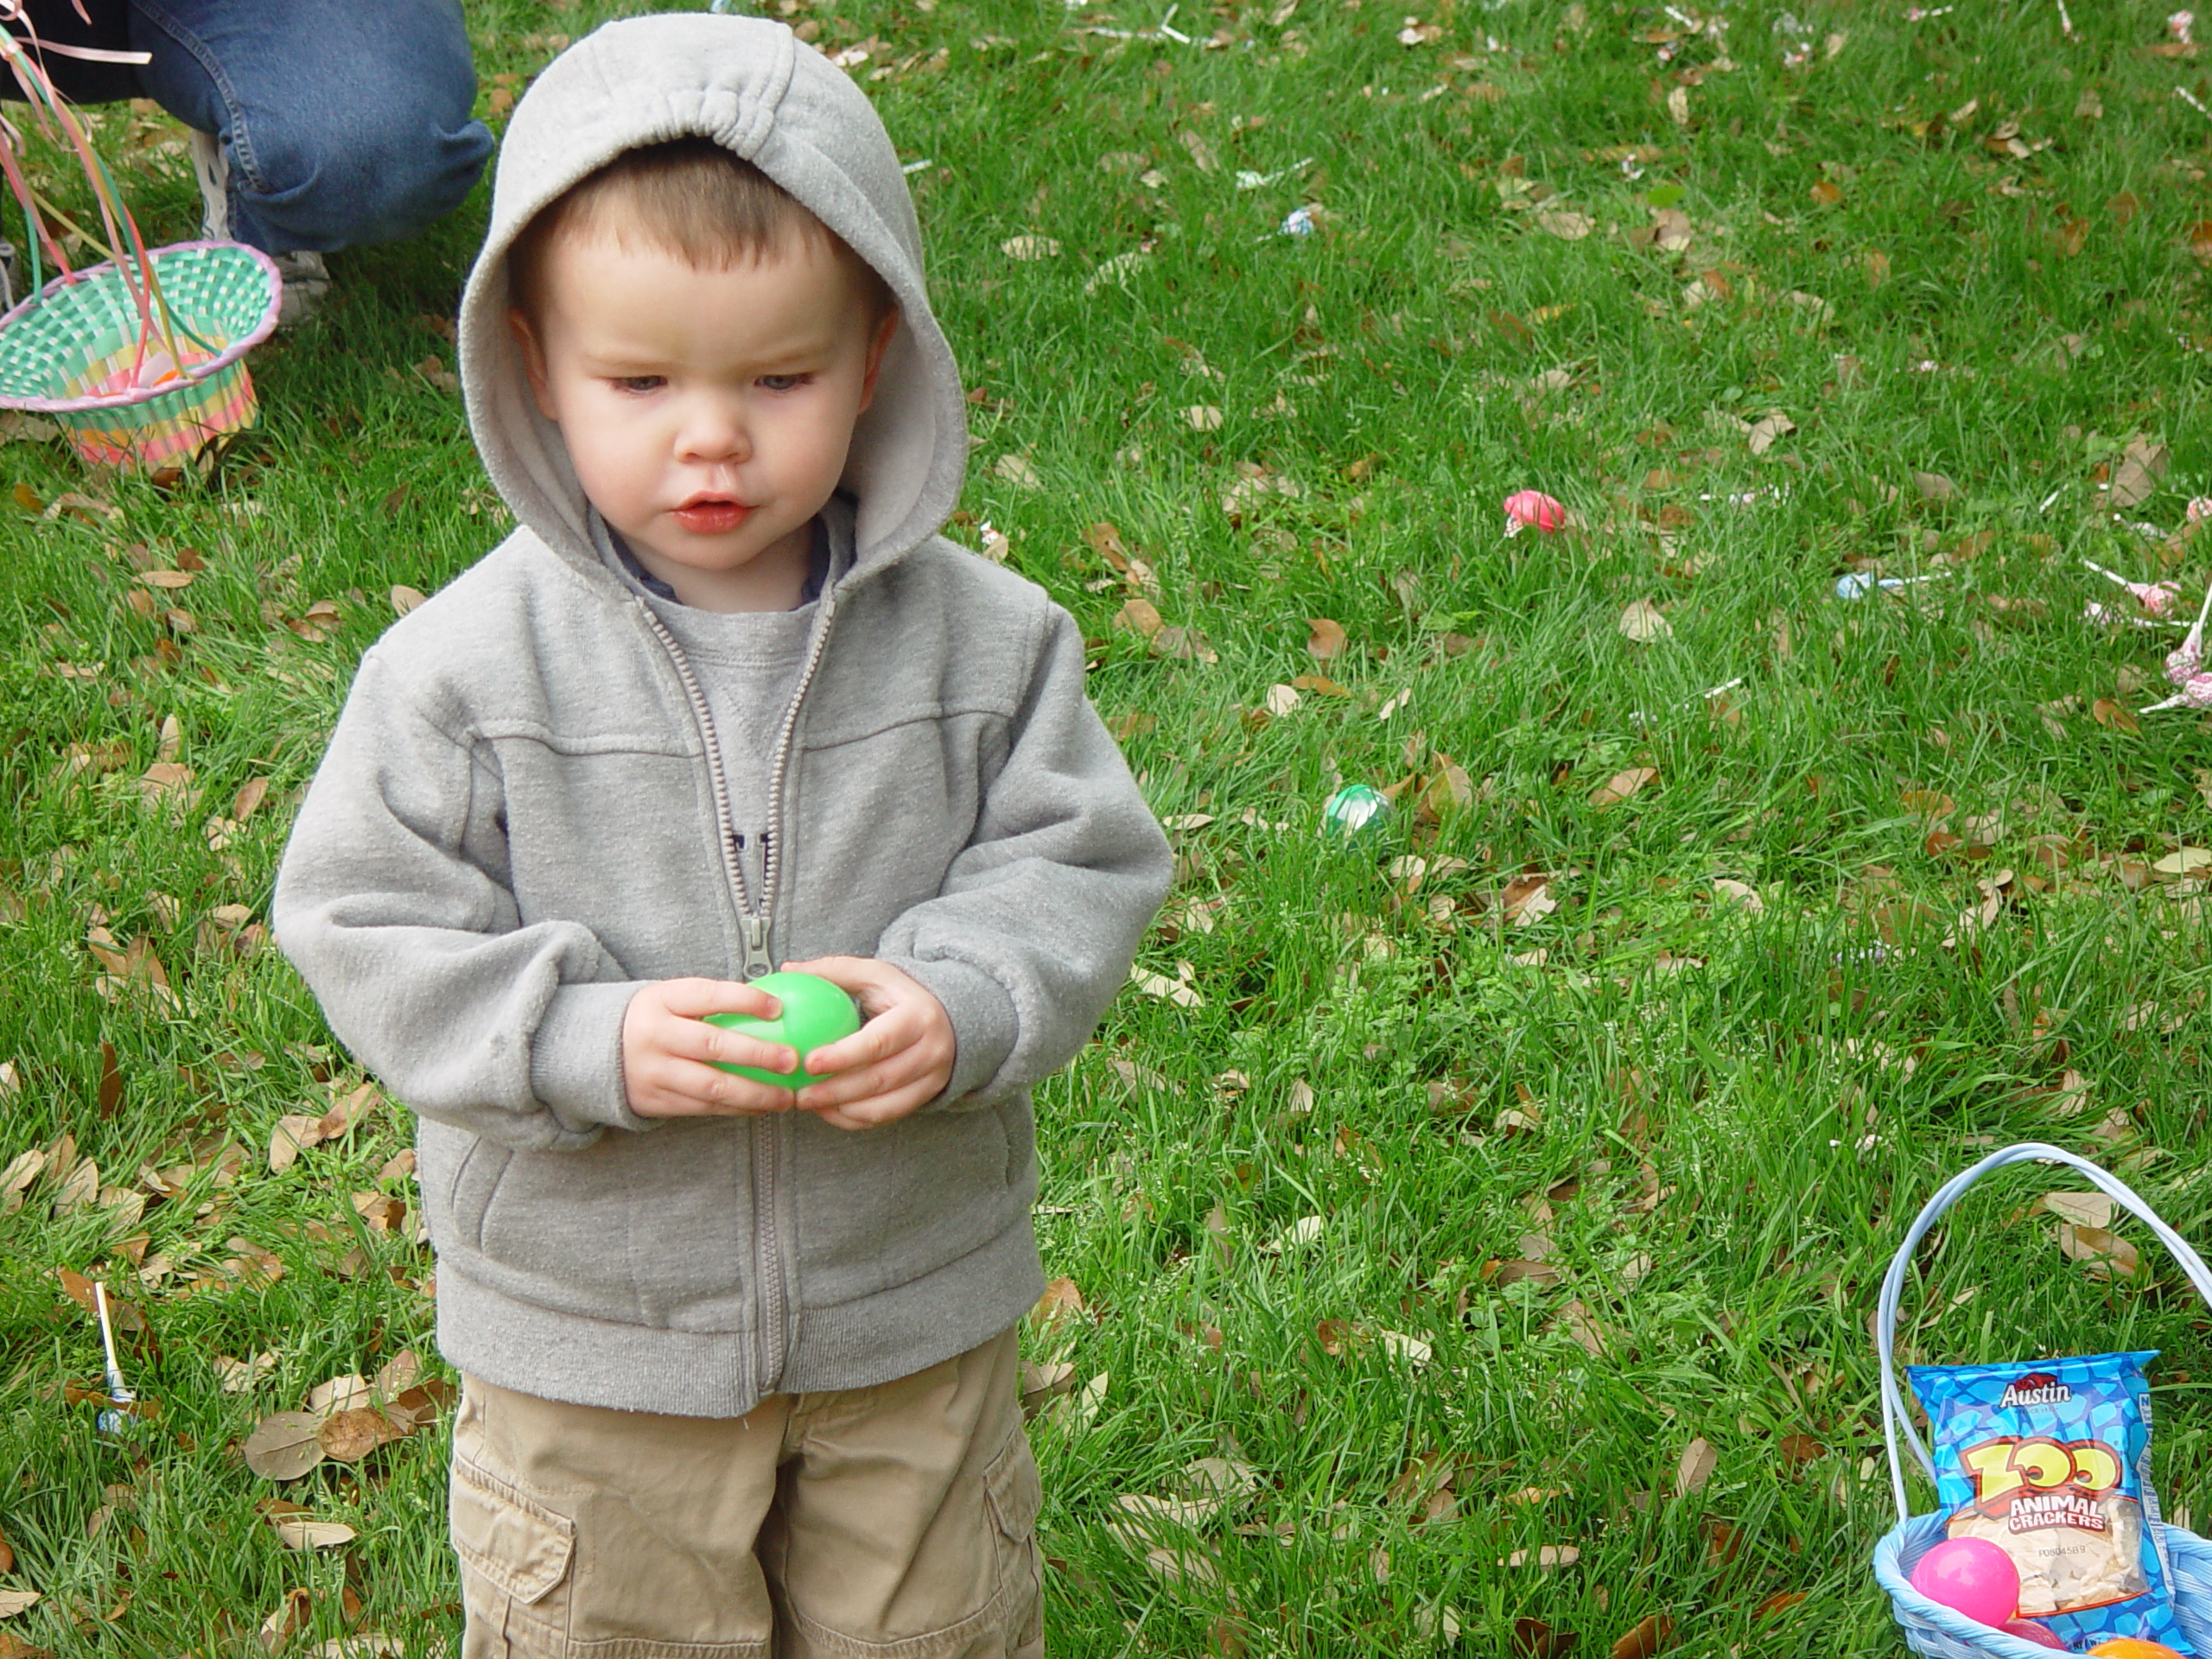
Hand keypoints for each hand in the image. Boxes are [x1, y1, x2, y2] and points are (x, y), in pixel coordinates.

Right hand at [622, 978, 802, 1119]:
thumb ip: (712, 1001)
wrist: (593, 1052)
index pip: (708, 996)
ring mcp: (654, 1071)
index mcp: (662, 1000)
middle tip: (792, 1060)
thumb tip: (773, 1001)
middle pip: (712, 1045)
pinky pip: (703, 1108)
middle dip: (758, 1054)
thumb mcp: (671, 998)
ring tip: (786, 1097)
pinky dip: (736, 1109)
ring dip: (754, 1094)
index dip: (744, 1001)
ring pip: (711, 1086)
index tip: (779, 1008)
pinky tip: (761, 1107)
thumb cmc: (655, 1019)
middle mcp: (656, 1035)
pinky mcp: (655, 1101)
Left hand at [780, 957, 954, 1130]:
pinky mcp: (926, 1096)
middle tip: (801, 1093)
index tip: (809, 1062)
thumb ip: (834, 971)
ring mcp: (932, 1078)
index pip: (879, 1041)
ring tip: (809, 1103)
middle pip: (880, 1078)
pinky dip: (854, 1119)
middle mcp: (931, 1050)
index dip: (843, 1056)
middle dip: (836, 1091)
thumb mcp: (875, 974)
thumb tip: (790, 969)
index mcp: (919, 1017)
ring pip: (884, 1105)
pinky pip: (886, 1116)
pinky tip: (828, 1111)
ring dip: (842, 1109)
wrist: (948, 1018)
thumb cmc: (901, 996)